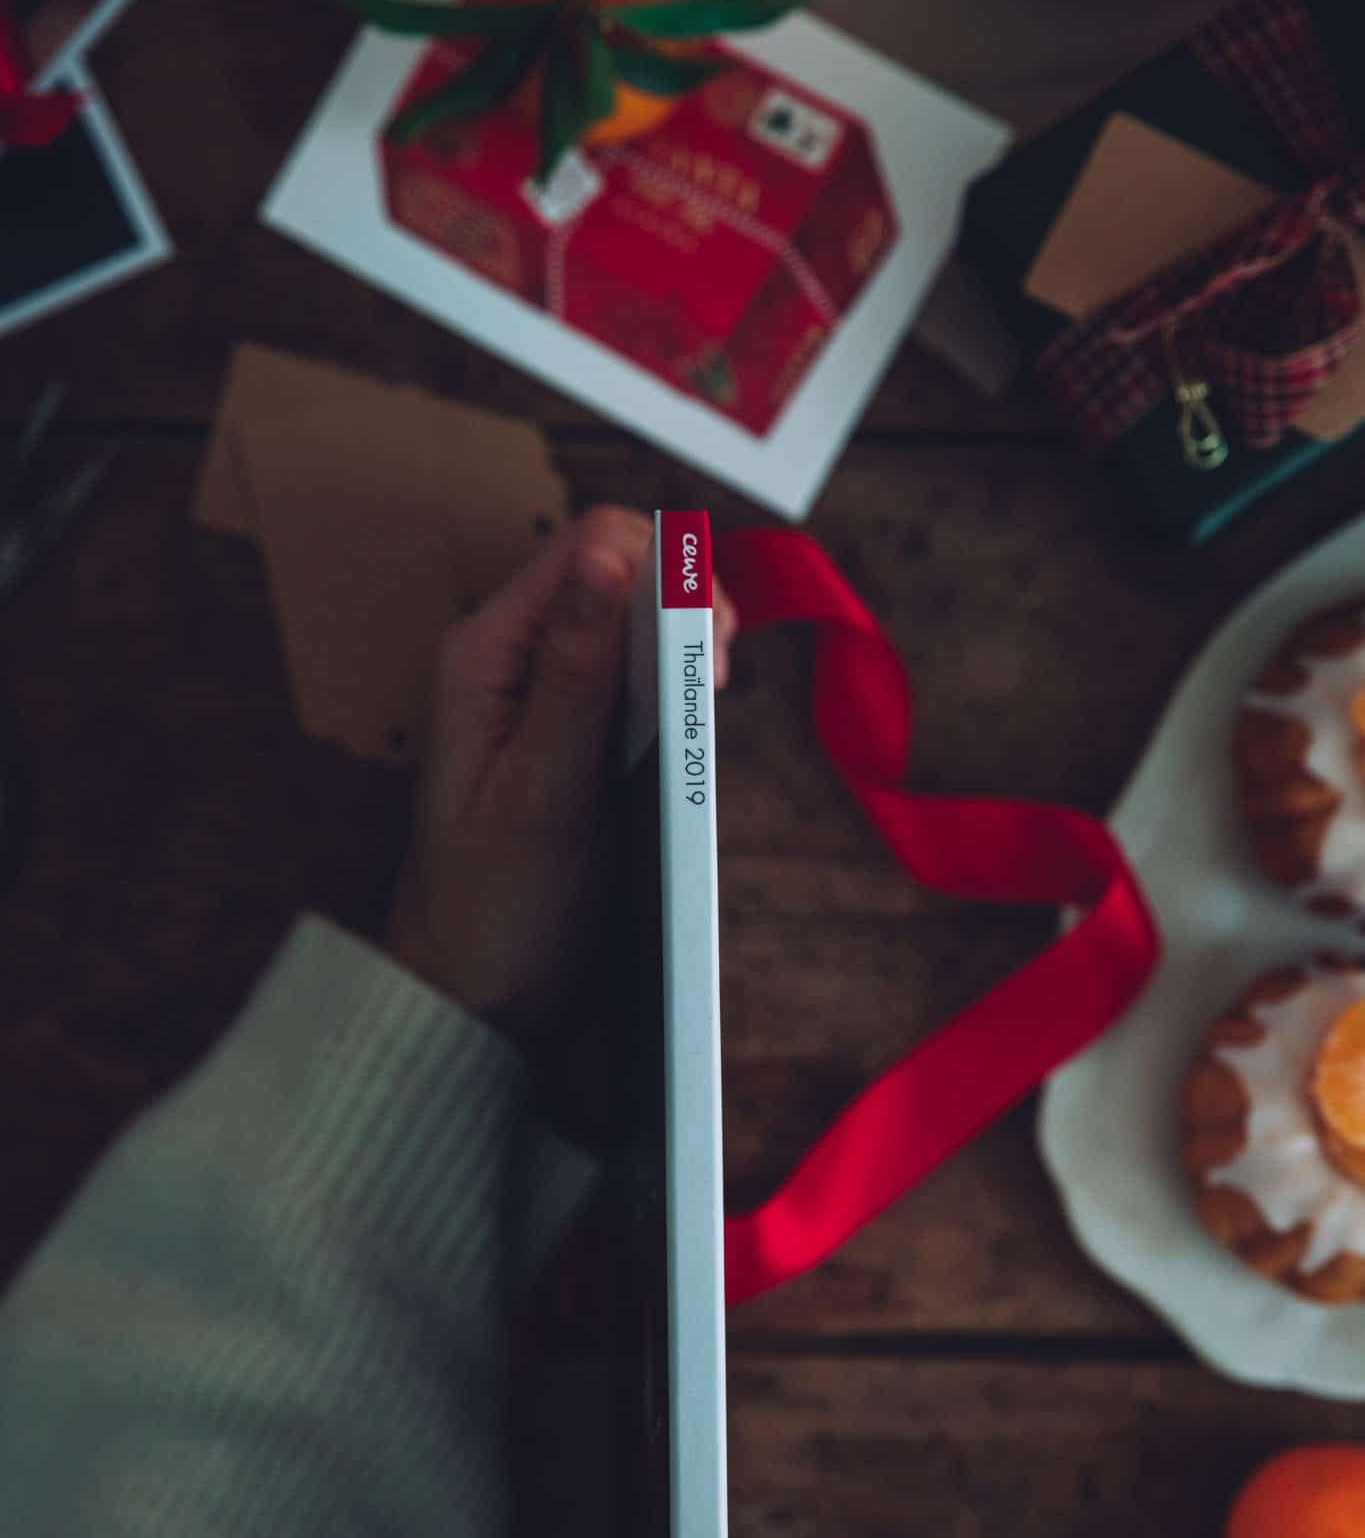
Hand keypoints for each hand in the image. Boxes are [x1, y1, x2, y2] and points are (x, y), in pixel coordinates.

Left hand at [388, 505, 735, 1048]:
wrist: (476, 990)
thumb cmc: (492, 906)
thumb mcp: (540, 793)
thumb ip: (573, 674)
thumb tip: (606, 560)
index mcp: (486, 652)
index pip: (592, 546)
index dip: (664, 574)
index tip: (704, 648)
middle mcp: (514, 656)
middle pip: (624, 570)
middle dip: (685, 606)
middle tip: (714, 684)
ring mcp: (548, 691)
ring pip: (640, 621)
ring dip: (688, 647)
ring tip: (707, 704)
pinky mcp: (580, 731)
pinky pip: (642, 677)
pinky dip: (679, 690)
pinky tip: (691, 729)